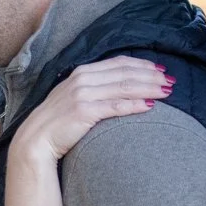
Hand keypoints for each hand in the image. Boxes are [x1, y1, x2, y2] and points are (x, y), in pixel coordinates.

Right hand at [13, 56, 171, 161]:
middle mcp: (82, 79)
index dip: (142, 65)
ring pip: (124, 86)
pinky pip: (116, 106)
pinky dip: (135, 104)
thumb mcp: (73, 99)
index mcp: (81, 73)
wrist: (35, 142)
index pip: (118, 63)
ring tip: (167, 92)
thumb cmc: (57, 124)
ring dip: (148, 88)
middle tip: (171, 80)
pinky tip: (150, 106)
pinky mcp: (84, 111)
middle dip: (151, 75)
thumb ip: (94, 91)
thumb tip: (119, 91)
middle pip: (125, 72)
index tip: (160, 70)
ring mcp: (82, 94)